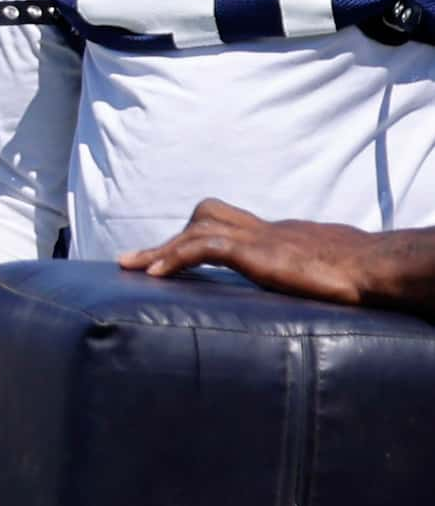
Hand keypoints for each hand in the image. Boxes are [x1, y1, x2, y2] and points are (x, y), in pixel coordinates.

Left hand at [119, 198, 383, 304]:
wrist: (373, 267)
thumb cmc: (356, 272)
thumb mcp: (321, 270)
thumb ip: (302, 273)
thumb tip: (303, 286)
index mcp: (276, 235)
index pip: (228, 224)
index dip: (197, 235)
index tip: (172, 254)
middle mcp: (263, 230)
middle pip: (205, 219)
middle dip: (170, 241)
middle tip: (136, 262)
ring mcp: (258, 238)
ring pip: (197, 230)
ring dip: (162, 249)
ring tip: (133, 268)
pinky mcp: (256, 251)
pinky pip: (204, 246)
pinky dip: (175, 257)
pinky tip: (154, 275)